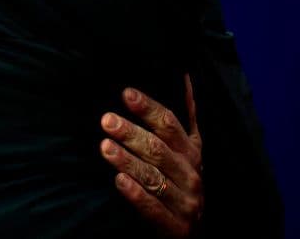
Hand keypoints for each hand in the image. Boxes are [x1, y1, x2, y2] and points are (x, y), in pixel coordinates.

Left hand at [100, 75, 203, 236]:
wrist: (194, 232)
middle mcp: (190, 173)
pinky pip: (153, 207)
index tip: (126, 94)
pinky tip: (118, 181)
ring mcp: (184, 200)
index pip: (170, 125)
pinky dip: (136, 194)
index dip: (149, 108)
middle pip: (158, 149)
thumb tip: (184, 77)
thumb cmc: (182, 180)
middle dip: (132, 133)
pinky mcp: (175, 225)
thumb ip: (186, 116)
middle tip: (106, 120)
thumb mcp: (188, 149)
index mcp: (191, 151)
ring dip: (128, 160)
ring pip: (153, 176)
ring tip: (105, 146)